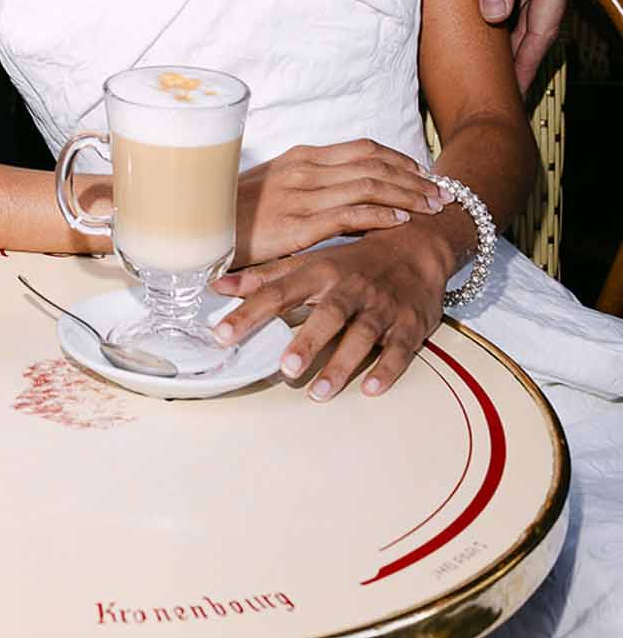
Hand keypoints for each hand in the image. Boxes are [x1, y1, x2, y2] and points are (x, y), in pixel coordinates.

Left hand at [213, 232, 447, 400]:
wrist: (418, 244)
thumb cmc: (354, 259)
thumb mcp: (310, 261)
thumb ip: (265, 278)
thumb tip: (218, 288)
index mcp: (321, 272)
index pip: (279, 293)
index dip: (250, 313)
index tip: (222, 334)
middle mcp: (351, 288)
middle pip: (329, 314)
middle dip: (308, 341)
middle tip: (286, 368)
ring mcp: (382, 307)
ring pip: (363, 335)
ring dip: (342, 364)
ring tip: (320, 392)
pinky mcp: (410, 324)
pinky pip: (400, 349)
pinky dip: (388, 369)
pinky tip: (371, 389)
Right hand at [231, 139, 449, 264]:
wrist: (193, 231)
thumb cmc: (232, 215)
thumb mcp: (272, 191)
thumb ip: (308, 188)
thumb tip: (345, 198)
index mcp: (300, 158)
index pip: (363, 149)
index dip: (400, 159)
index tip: (423, 173)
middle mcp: (304, 169)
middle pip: (375, 164)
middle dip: (414, 177)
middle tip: (442, 192)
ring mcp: (301, 195)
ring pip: (370, 186)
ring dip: (408, 195)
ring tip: (432, 208)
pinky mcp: (297, 224)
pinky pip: (350, 213)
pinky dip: (381, 215)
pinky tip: (401, 221)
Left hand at [470, 0, 588, 89]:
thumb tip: (496, 15)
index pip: (542, 29)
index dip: (526, 63)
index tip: (511, 92)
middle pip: (543, 23)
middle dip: (522, 54)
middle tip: (499, 88)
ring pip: (540, 7)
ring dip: (520, 31)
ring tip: (496, 64)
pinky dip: (522, 8)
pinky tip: (501, 23)